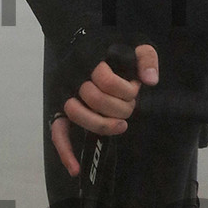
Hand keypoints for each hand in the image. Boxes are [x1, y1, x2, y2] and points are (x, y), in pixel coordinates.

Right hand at [50, 43, 159, 175]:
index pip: (108, 81)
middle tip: (130, 106)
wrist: (79, 38)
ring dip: (102, 124)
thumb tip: (150, 81)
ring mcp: (62, 93)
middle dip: (120, 108)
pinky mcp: (57, 106)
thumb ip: (145, 58)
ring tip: (121, 125)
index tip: (136, 88)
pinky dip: (65, 152)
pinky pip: (57, 132)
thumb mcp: (134, 41)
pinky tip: (75, 169)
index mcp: (89, 58)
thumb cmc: (111, 44)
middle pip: (95, 100)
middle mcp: (72, 76)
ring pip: (78, 115)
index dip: (127, 90)